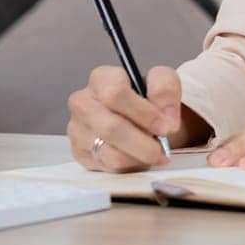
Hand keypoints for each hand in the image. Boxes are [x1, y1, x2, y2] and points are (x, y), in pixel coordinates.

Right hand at [67, 64, 192, 171]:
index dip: (143, 112)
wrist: (139, 117)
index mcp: (101, 78)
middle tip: (163, 148)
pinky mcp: (80, 153)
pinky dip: (129, 165)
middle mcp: (83, 103)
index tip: (165, 127)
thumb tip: (166, 119)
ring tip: (155, 153)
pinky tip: (140, 157)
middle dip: (142, 143)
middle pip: (111, 128)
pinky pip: (107, 166)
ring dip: (138, 156)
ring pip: (109, 152)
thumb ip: (166, 90)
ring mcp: (78, 129)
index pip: (115, 93)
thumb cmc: (148, 96)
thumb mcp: (163, 81)